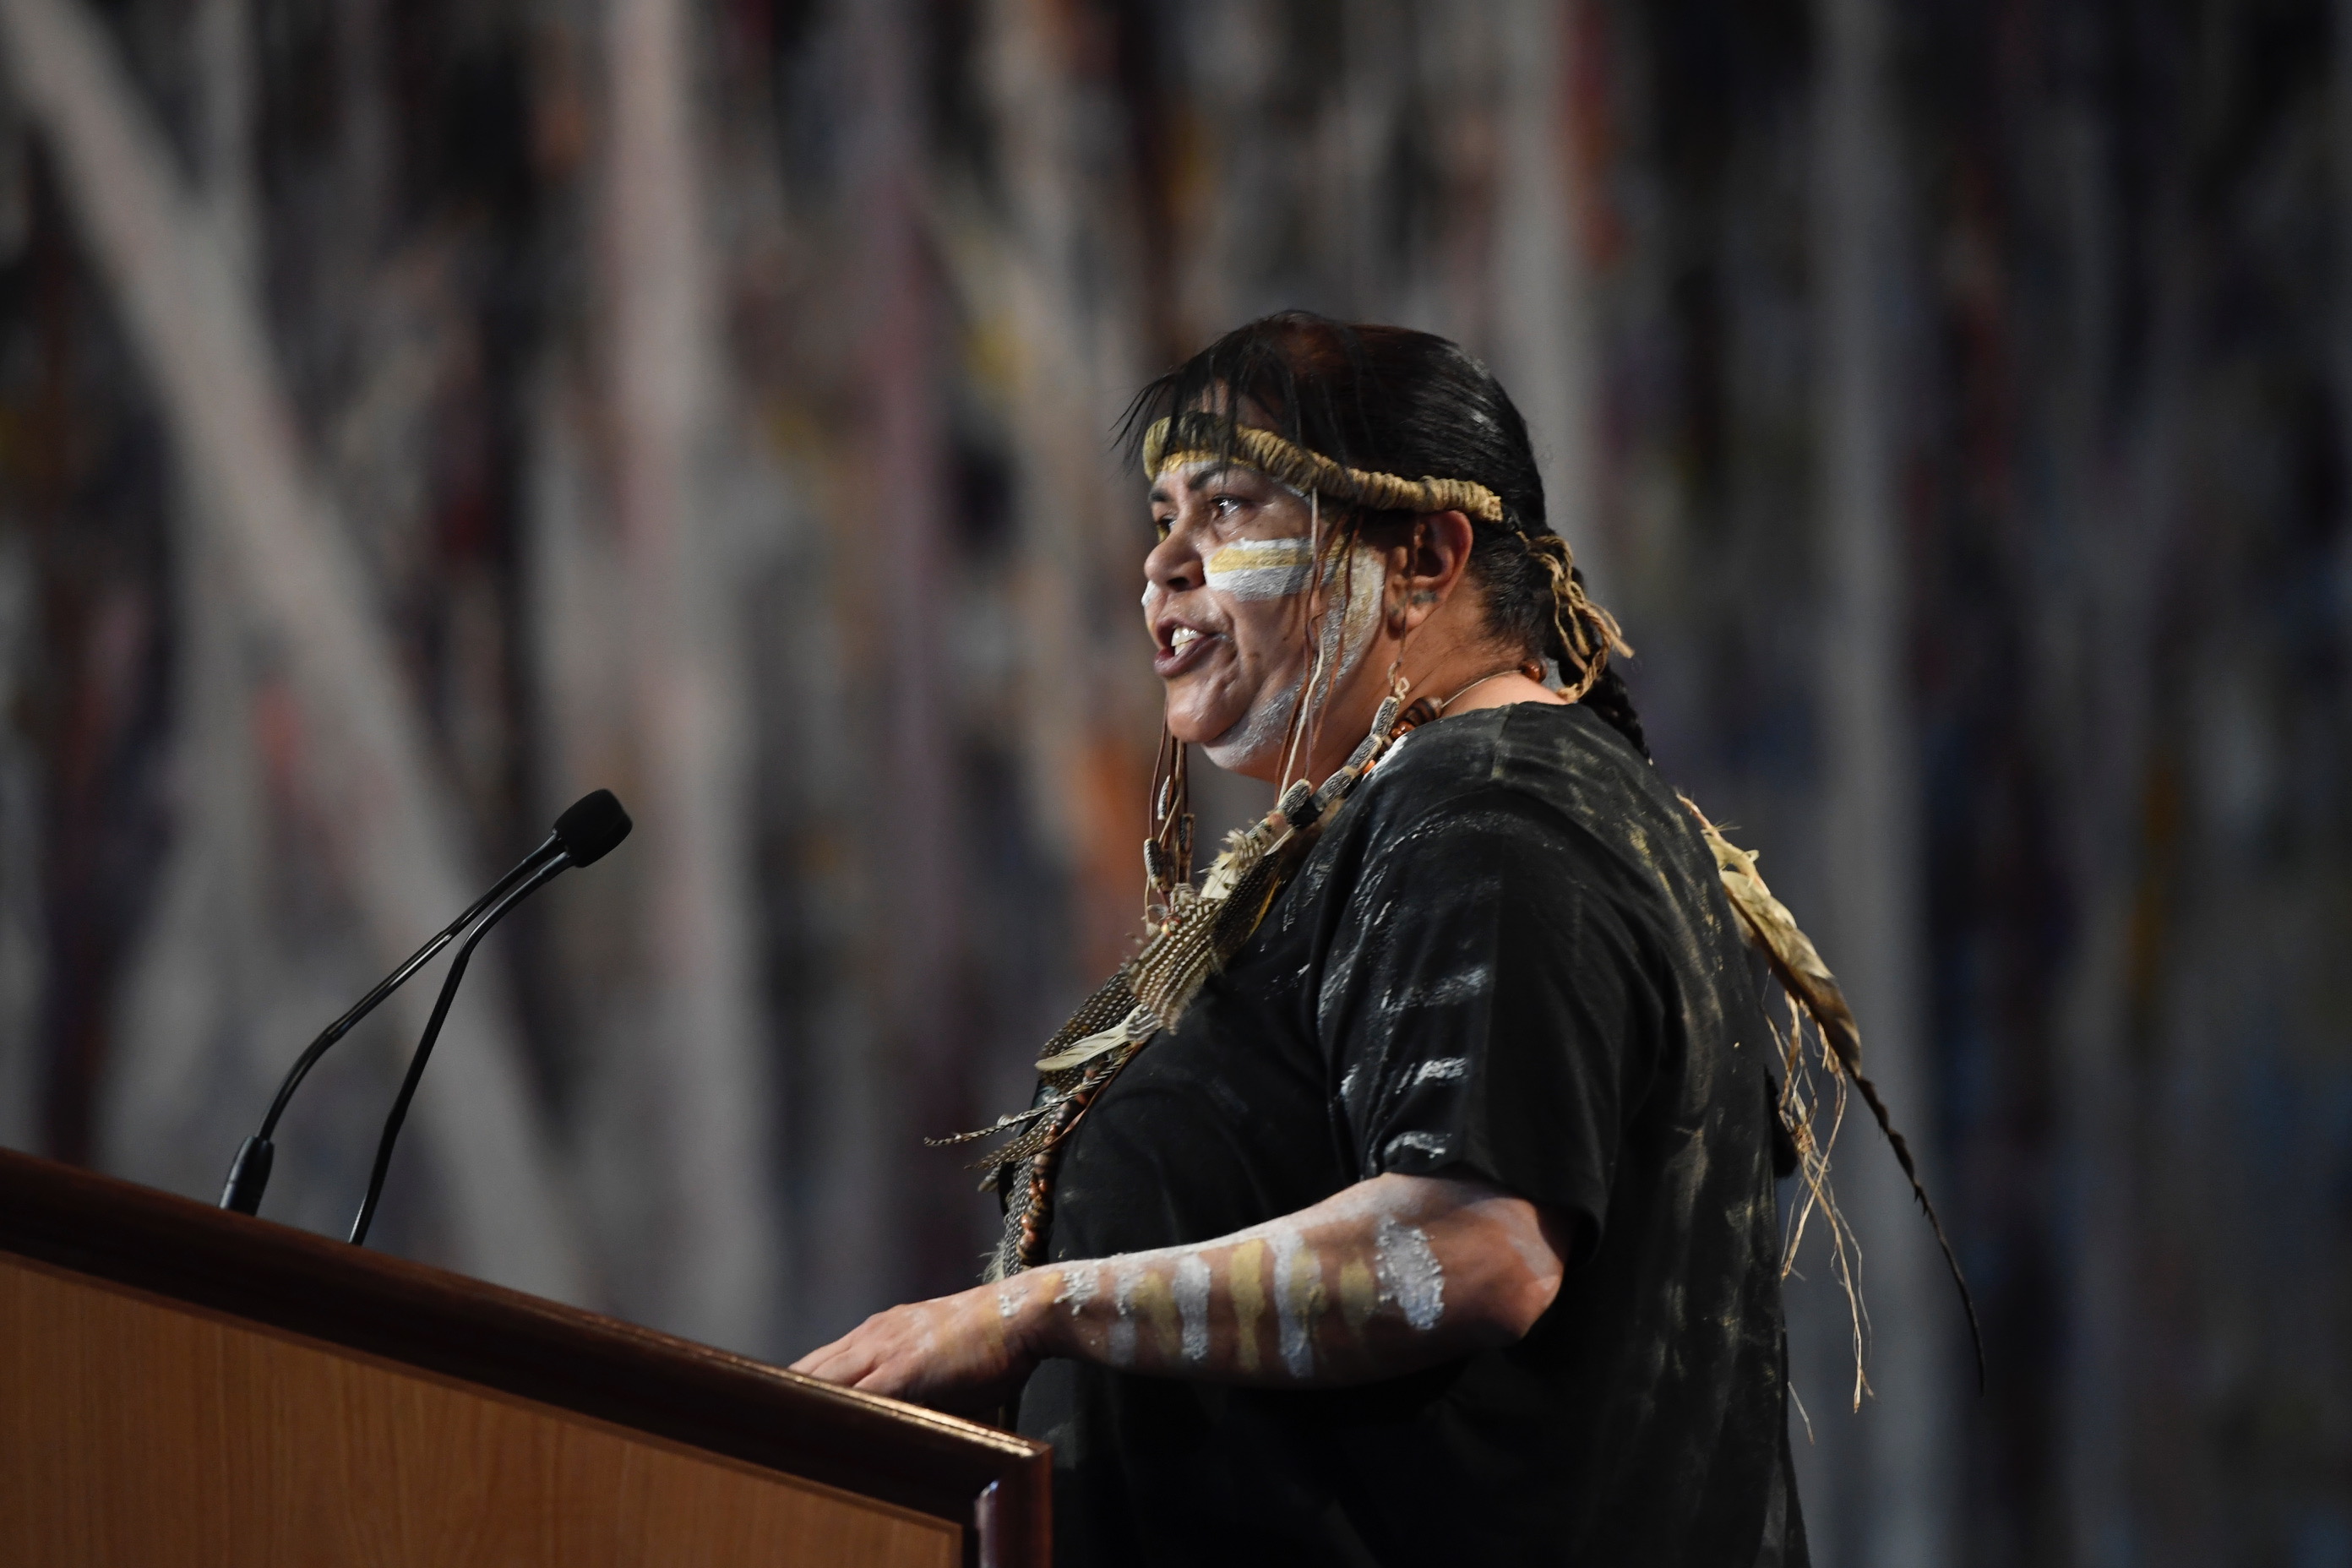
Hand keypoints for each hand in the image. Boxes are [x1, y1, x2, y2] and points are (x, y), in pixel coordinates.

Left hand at [789, 1280, 1038, 1415]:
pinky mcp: (902, 1370)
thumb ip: (914, 1386)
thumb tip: (905, 1421)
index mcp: (878, 1332)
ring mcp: (883, 1350)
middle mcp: (872, 1336)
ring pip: (822, 1381)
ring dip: (796, 1408)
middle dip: (779, 1398)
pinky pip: (854, 1396)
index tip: (772, 1409)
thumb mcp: (941, 1361)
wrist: (1021, 1312)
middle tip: (751, 1426)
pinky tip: (811, 1432)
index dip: (792, 1387)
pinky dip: (830, 1413)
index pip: (819, 1363)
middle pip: (807, 1371)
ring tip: (767, 1432)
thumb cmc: (992, 1342)